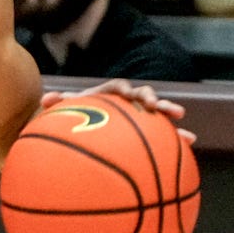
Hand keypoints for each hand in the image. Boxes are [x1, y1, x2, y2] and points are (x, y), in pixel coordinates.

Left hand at [42, 79, 196, 143]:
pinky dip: (175, 139)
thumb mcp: (64, 111)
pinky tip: (188, 145)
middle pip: (143, 96)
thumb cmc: (73, 116)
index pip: (119, 87)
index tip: (126, 94)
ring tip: (185, 127)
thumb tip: (45, 98)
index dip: (124, 90)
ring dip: (169, 117)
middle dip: (153, 101)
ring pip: (158, 115)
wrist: (81, 125)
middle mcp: (127, 101)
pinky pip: (162, 135)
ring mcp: (138, 116)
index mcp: (109, 93)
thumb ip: (58, 103)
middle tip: (157, 107)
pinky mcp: (145, 131)